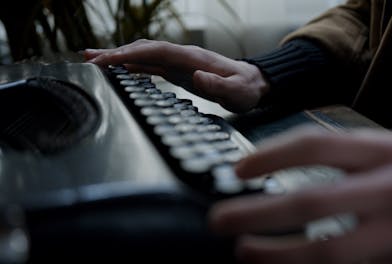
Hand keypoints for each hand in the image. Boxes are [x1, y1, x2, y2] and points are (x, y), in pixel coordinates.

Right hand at [83, 39, 268, 112]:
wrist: (253, 84)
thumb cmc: (246, 89)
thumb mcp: (237, 92)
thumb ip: (218, 85)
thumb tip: (196, 76)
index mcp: (192, 58)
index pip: (155, 51)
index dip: (130, 53)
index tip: (107, 60)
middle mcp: (182, 56)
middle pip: (144, 49)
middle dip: (116, 53)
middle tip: (88, 60)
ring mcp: (179, 63)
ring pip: (144, 55)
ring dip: (119, 57)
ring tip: (94, 60)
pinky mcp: (179, 71)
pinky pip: (151, 66)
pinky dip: (132, 65)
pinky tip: (119, 69)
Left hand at [209, 125, 391, 263]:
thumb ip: (352, 159)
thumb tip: (292, 170)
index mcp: (385, 151)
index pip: (314, 145)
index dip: (269, 157)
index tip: (237, 171)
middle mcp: (390, 188)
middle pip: (311, 200)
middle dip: (257, 212)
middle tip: (220, 220)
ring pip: (329, 252)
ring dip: (279, 257)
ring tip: (245, 255)